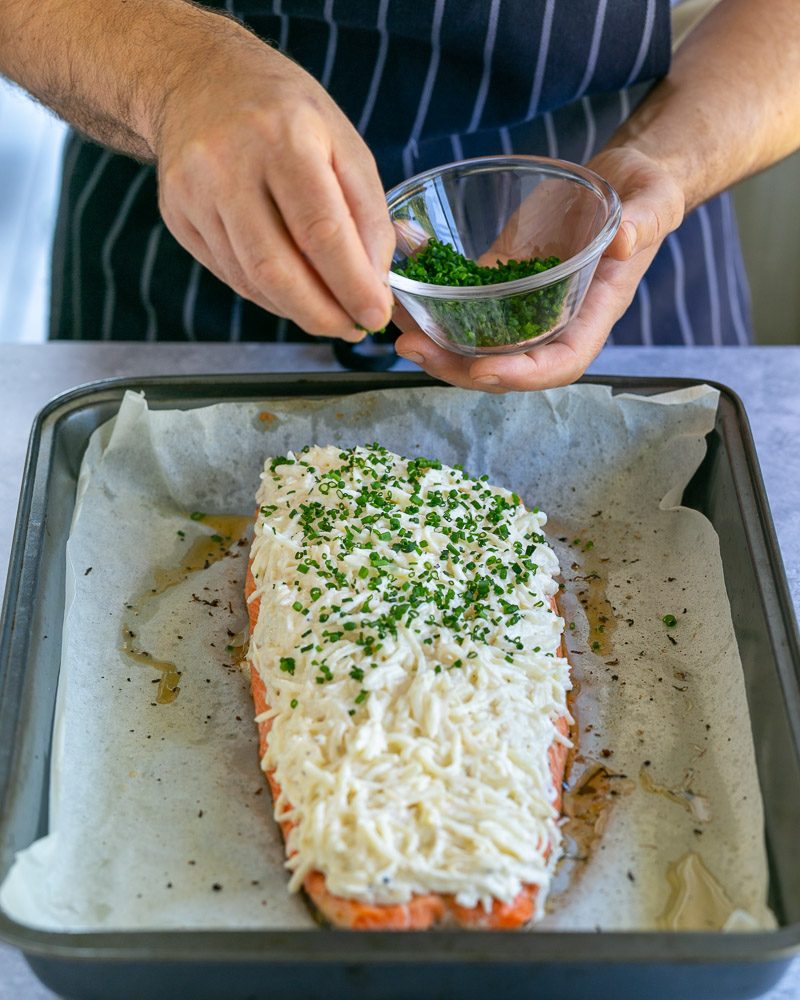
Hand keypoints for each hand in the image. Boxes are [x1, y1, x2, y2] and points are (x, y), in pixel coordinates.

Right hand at [155, 21, 393, 341]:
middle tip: (353, 328)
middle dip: (321, 314)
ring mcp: (194, 193)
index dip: (351, 284)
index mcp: (283, 137)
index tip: (376, 315)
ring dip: (297, 309)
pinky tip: (293, 293)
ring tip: (330, 312)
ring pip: (250, 280)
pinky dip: (269, 295)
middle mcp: (229, 164)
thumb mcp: (342, 140)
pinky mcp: (177, 216)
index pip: (321, 231)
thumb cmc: (284, 111)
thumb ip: (367, 212)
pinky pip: (230, 275)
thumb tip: (375, 284)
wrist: (196, 77)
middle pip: (276, 269)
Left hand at [394, 147, 684, 389]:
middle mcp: (555, 322)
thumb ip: (643, 222)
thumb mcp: (654, 202)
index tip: (483, 368)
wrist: (621, 180)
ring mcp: (524, 307)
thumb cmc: (646, 194)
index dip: (522, 375)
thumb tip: (622, 241)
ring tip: (395, 329)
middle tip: (412, 349)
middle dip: (457, 367)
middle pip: (505, 366)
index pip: (560, 364)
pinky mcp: (500, 283)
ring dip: (435, 344)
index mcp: (595, 314)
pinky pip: (464, 306)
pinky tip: (401, 293)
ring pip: (477, 343)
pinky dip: (432, 306)